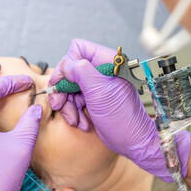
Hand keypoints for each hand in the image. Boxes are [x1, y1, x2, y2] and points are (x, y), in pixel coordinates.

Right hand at [49, 39, 190, 181]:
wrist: (131, 142)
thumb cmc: (123, 119)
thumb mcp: (100, 92)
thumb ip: (81, 72)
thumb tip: (66, 65)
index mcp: (108, 62)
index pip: (78, 49)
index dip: (67, 65)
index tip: (63, 83)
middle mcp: (101, 71)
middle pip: (69, 70)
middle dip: (63, 90)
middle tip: (59, 105)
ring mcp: (96, 85)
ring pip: (69, 87)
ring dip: (68, 105)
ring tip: (74, 119)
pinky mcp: (92, 98)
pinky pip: (74, 99)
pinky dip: (73, 112)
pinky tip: (80, 122)